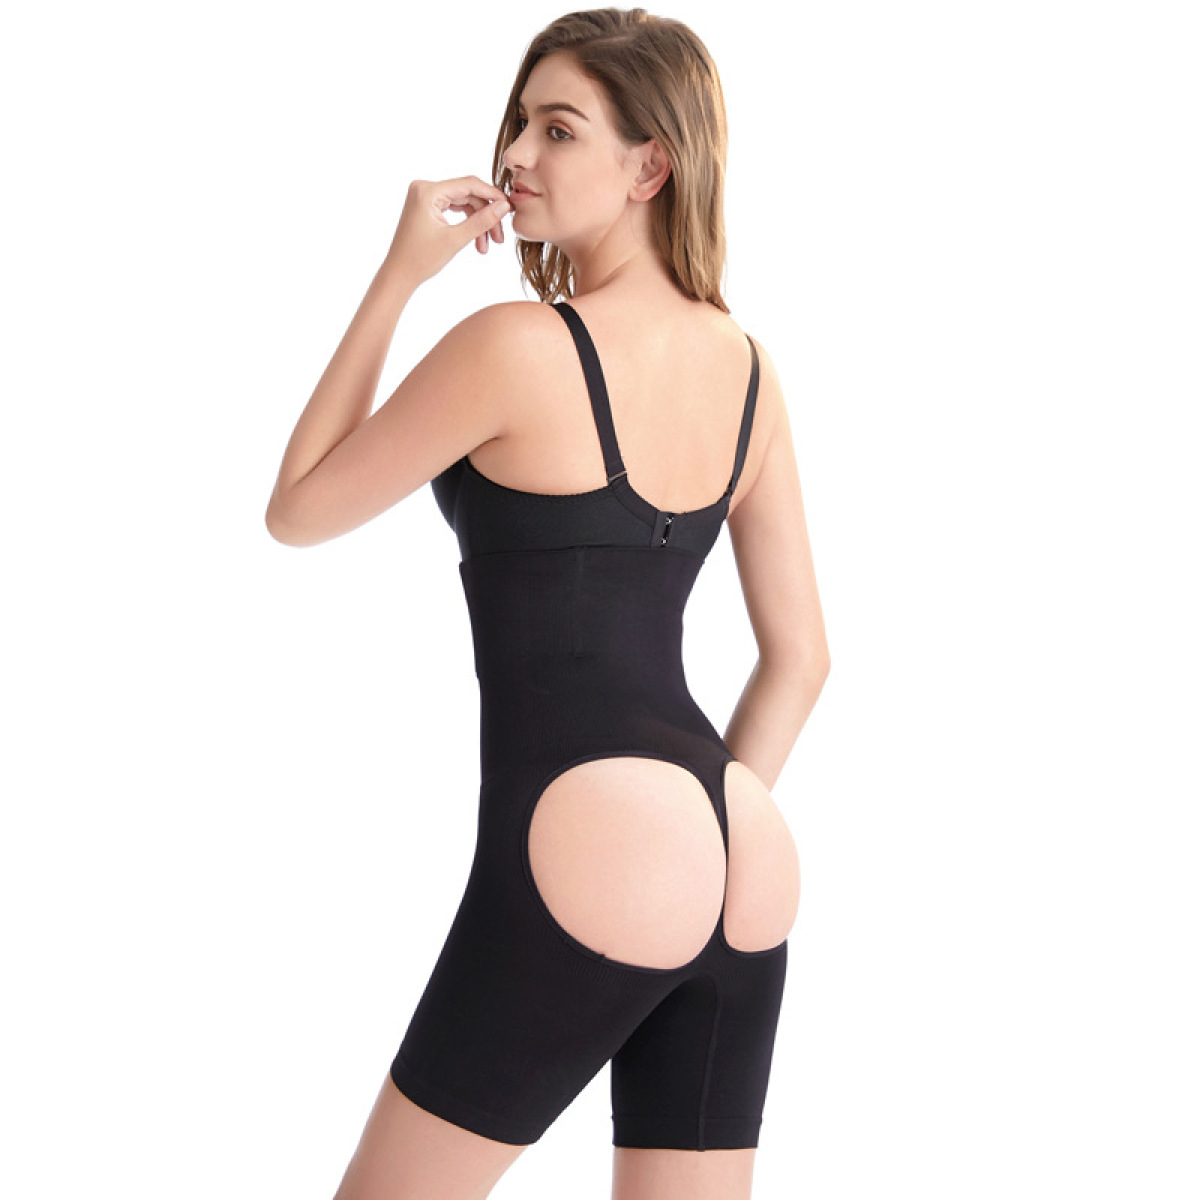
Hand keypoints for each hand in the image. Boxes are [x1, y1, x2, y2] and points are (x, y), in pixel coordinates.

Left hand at [384, 176, 511, 284]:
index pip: (468, 185)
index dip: (492, 195)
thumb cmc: (421, 259)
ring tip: (486, 247)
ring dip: (478, 223)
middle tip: (499, 238)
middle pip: (467, 195)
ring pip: (463, 203)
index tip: (509, 207)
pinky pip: (454, 209)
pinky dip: (466, 223)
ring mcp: (425, 196)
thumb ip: (481, 221)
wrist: (399, 274)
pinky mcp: (427, 206)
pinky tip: (476, 241)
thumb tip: (504, 206)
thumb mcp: (455, 240)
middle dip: (485, 216)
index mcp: (428, 191)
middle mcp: (425, 188)